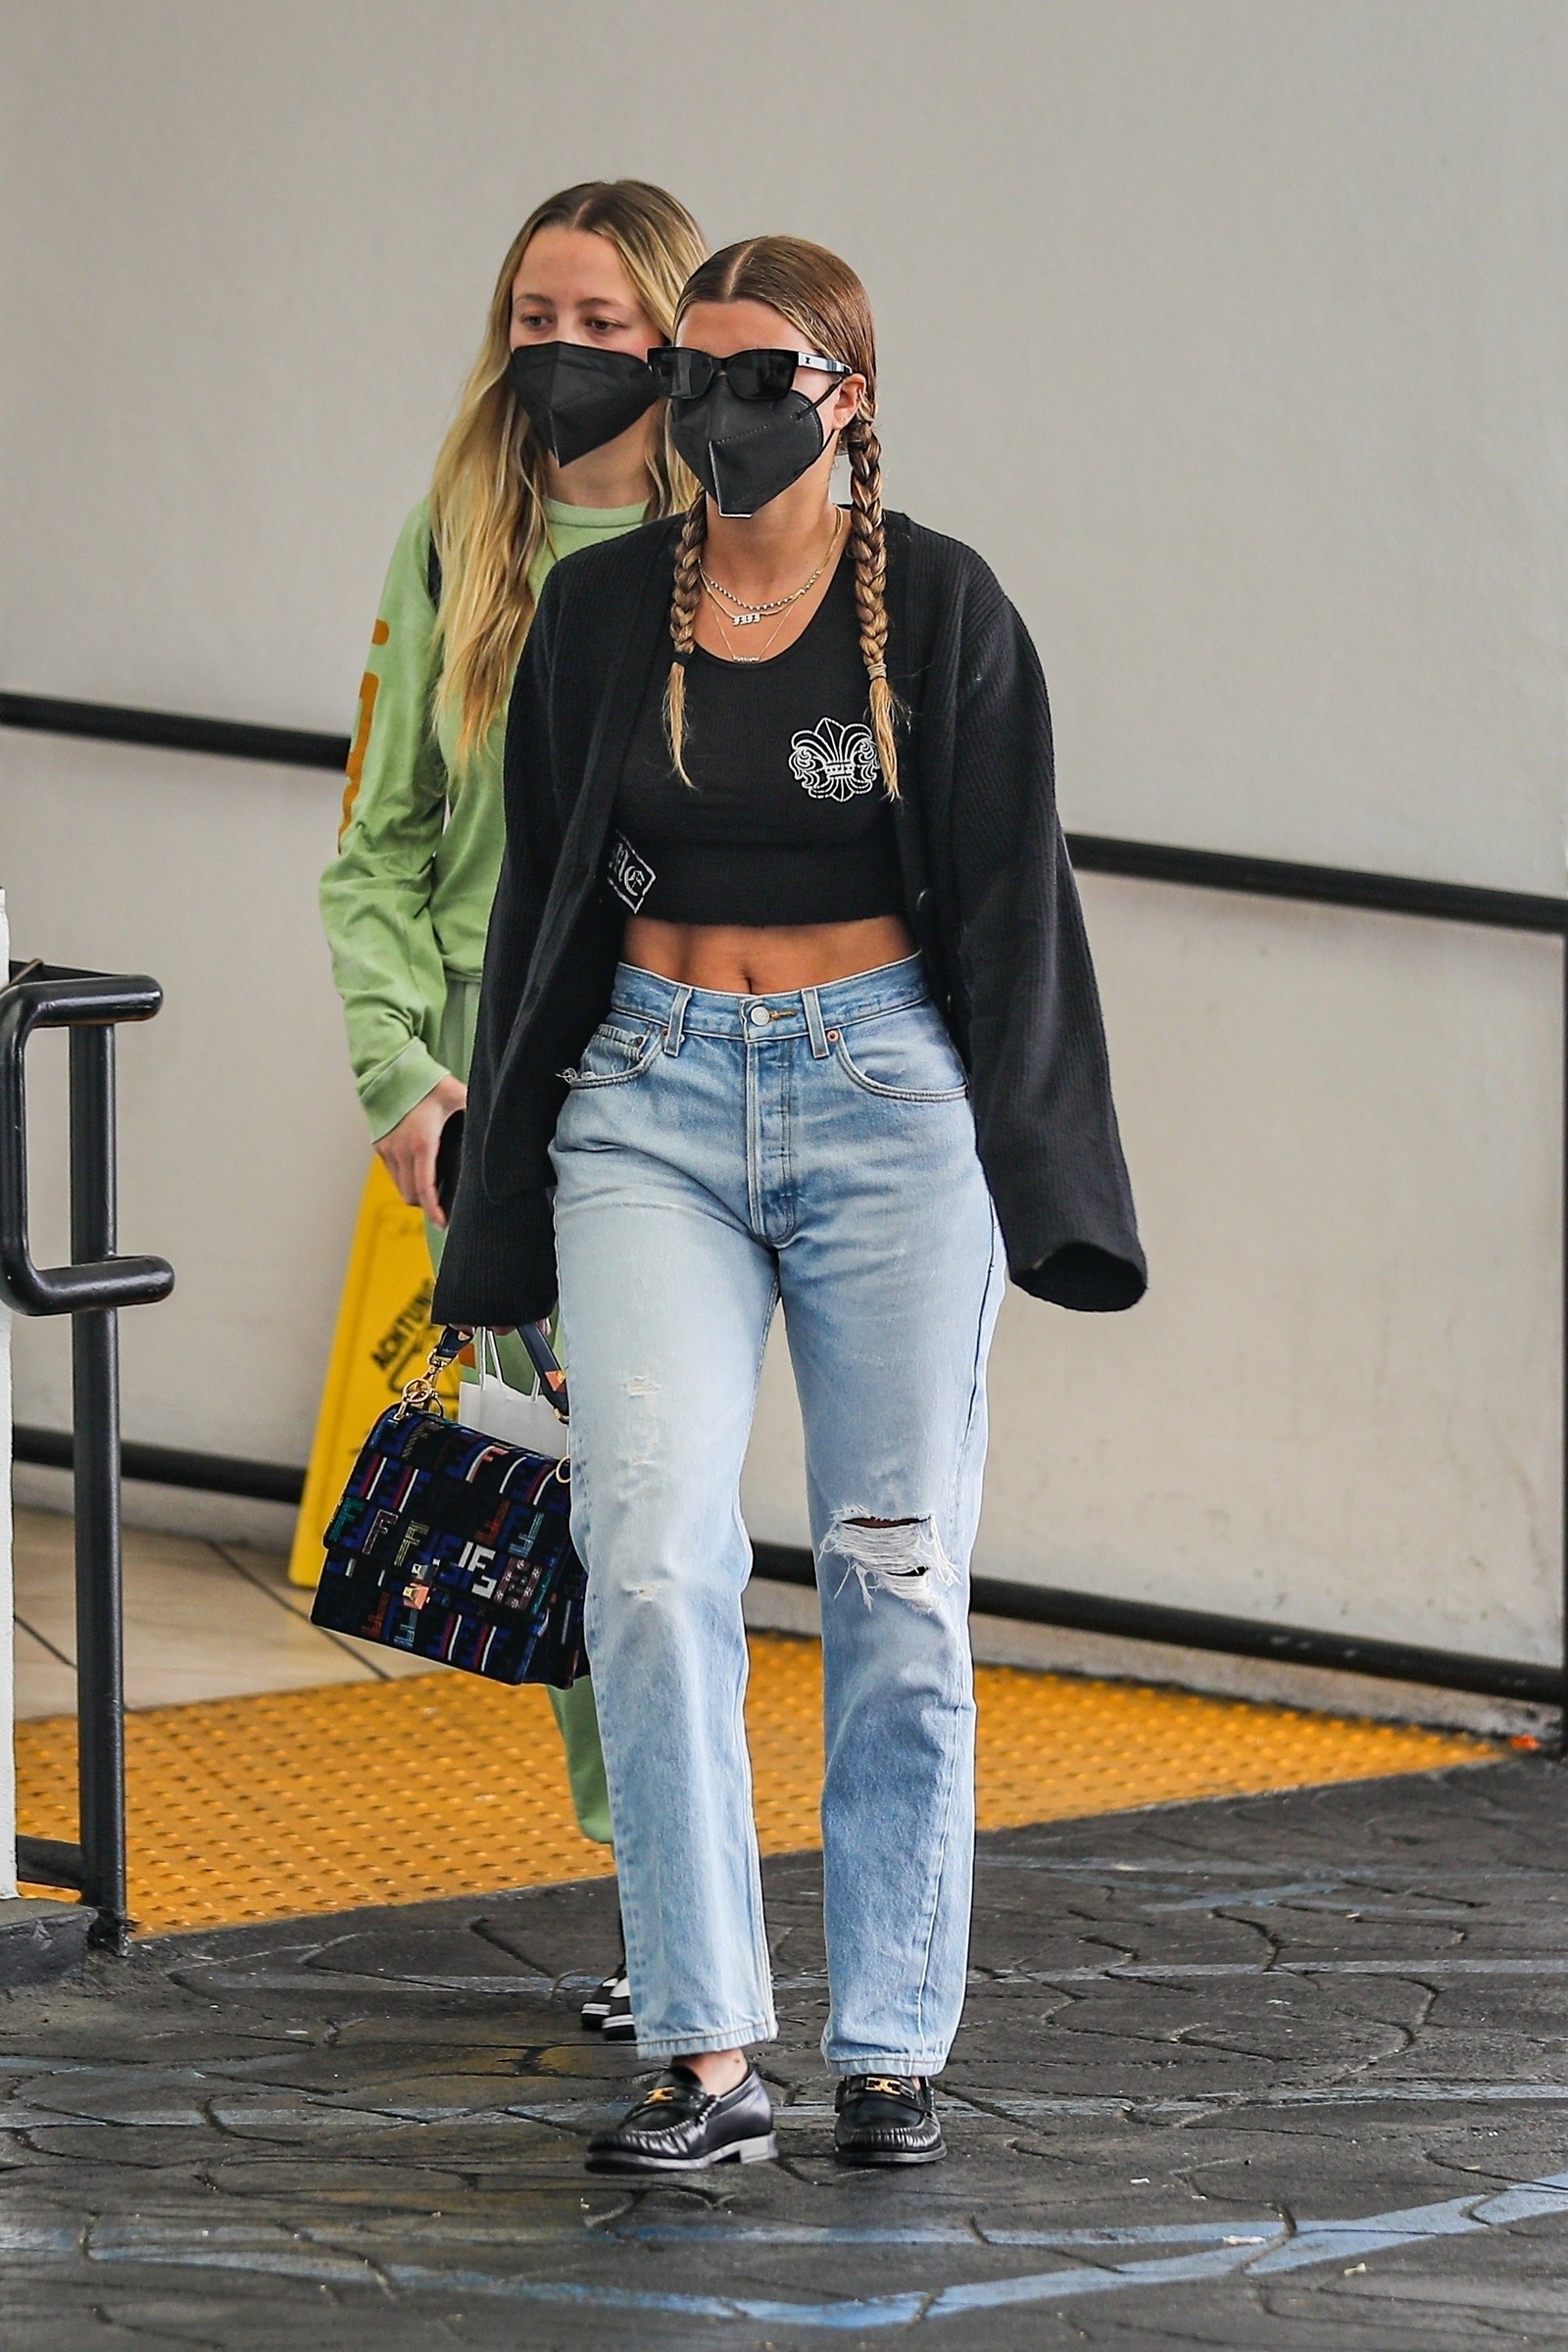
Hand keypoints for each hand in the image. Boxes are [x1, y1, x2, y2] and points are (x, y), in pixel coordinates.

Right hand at [374, 1075, 466, 1226]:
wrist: (390, 1070)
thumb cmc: (424, 1082)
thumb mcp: (456, 1095)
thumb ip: (476, 1109)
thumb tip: (497, 1119)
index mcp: (422, 1143)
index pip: (425, 1188)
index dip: (433, 1210)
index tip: (442, 1223)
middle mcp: (401, 1150)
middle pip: (410, 1194)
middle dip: (425, 1204)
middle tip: (442, 1207)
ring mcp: (387, 1148)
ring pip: (399, 1185)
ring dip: (414, 1192)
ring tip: (432, 1192)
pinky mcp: (379, 1144)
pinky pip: (391, 1172)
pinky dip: (403, 1178)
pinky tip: (418, 1172)